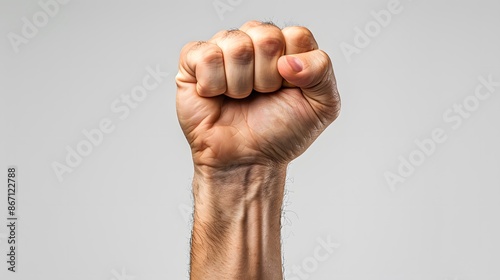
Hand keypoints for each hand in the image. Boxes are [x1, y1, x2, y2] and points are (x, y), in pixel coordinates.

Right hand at [176, 21, 340, 168]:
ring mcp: (224, 49)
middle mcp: (255, 42)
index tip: (287, 90)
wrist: (246, 161)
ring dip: (240, 84)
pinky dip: (213, 84)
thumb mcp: (322, 106)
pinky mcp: (193, 61)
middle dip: (267, 78)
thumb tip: (289, 60)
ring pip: (236, 45)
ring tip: (239, 98)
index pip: (296, 36)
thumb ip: (322, 70)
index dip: (294, 69)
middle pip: (266, 36)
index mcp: (287, 47)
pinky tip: (215, 95)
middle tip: (261, 96)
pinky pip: (206, 55)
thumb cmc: (280, 134)